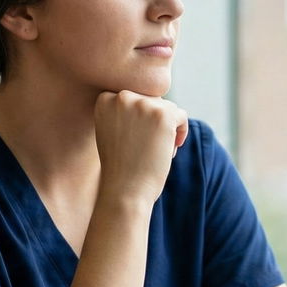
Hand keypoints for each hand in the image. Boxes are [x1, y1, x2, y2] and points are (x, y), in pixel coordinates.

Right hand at [94, 90, 188, 205]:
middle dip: (154, 122)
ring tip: (156, 150)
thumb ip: (124, 111)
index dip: (139, 119)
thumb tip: (149, 99)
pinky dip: (180, 132)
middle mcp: (122, 97)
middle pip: (151, 100)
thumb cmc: (119, 166)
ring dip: (167, 128)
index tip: (136, 138)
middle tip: (148, 147)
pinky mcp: (164, 115)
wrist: (124, 190)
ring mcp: (143, 104)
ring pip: (167, 108)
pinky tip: (170, 150)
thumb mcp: (111, 131)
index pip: (133, 97)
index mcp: (105, 99)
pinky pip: (180, 115)